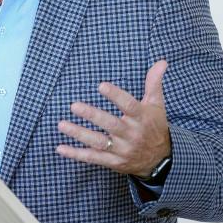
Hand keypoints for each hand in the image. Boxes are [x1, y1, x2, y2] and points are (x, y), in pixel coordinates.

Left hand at [56, 60, 170, 176]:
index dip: (116, 96)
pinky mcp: (113, 161)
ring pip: (99, 142)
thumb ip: (154, 83)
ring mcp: (122, 150)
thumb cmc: (154, 127)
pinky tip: (61, 148)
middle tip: (74, 105)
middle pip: (111, 125)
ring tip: (62, 124)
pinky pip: (93, 158)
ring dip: (79, 134)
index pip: (129, 106)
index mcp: (141, 118)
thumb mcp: (156, 105)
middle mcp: (131, 134)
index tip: (101, 85)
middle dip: (92, 115)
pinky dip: (76, 154)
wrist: (160, 160)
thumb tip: (161, 61)